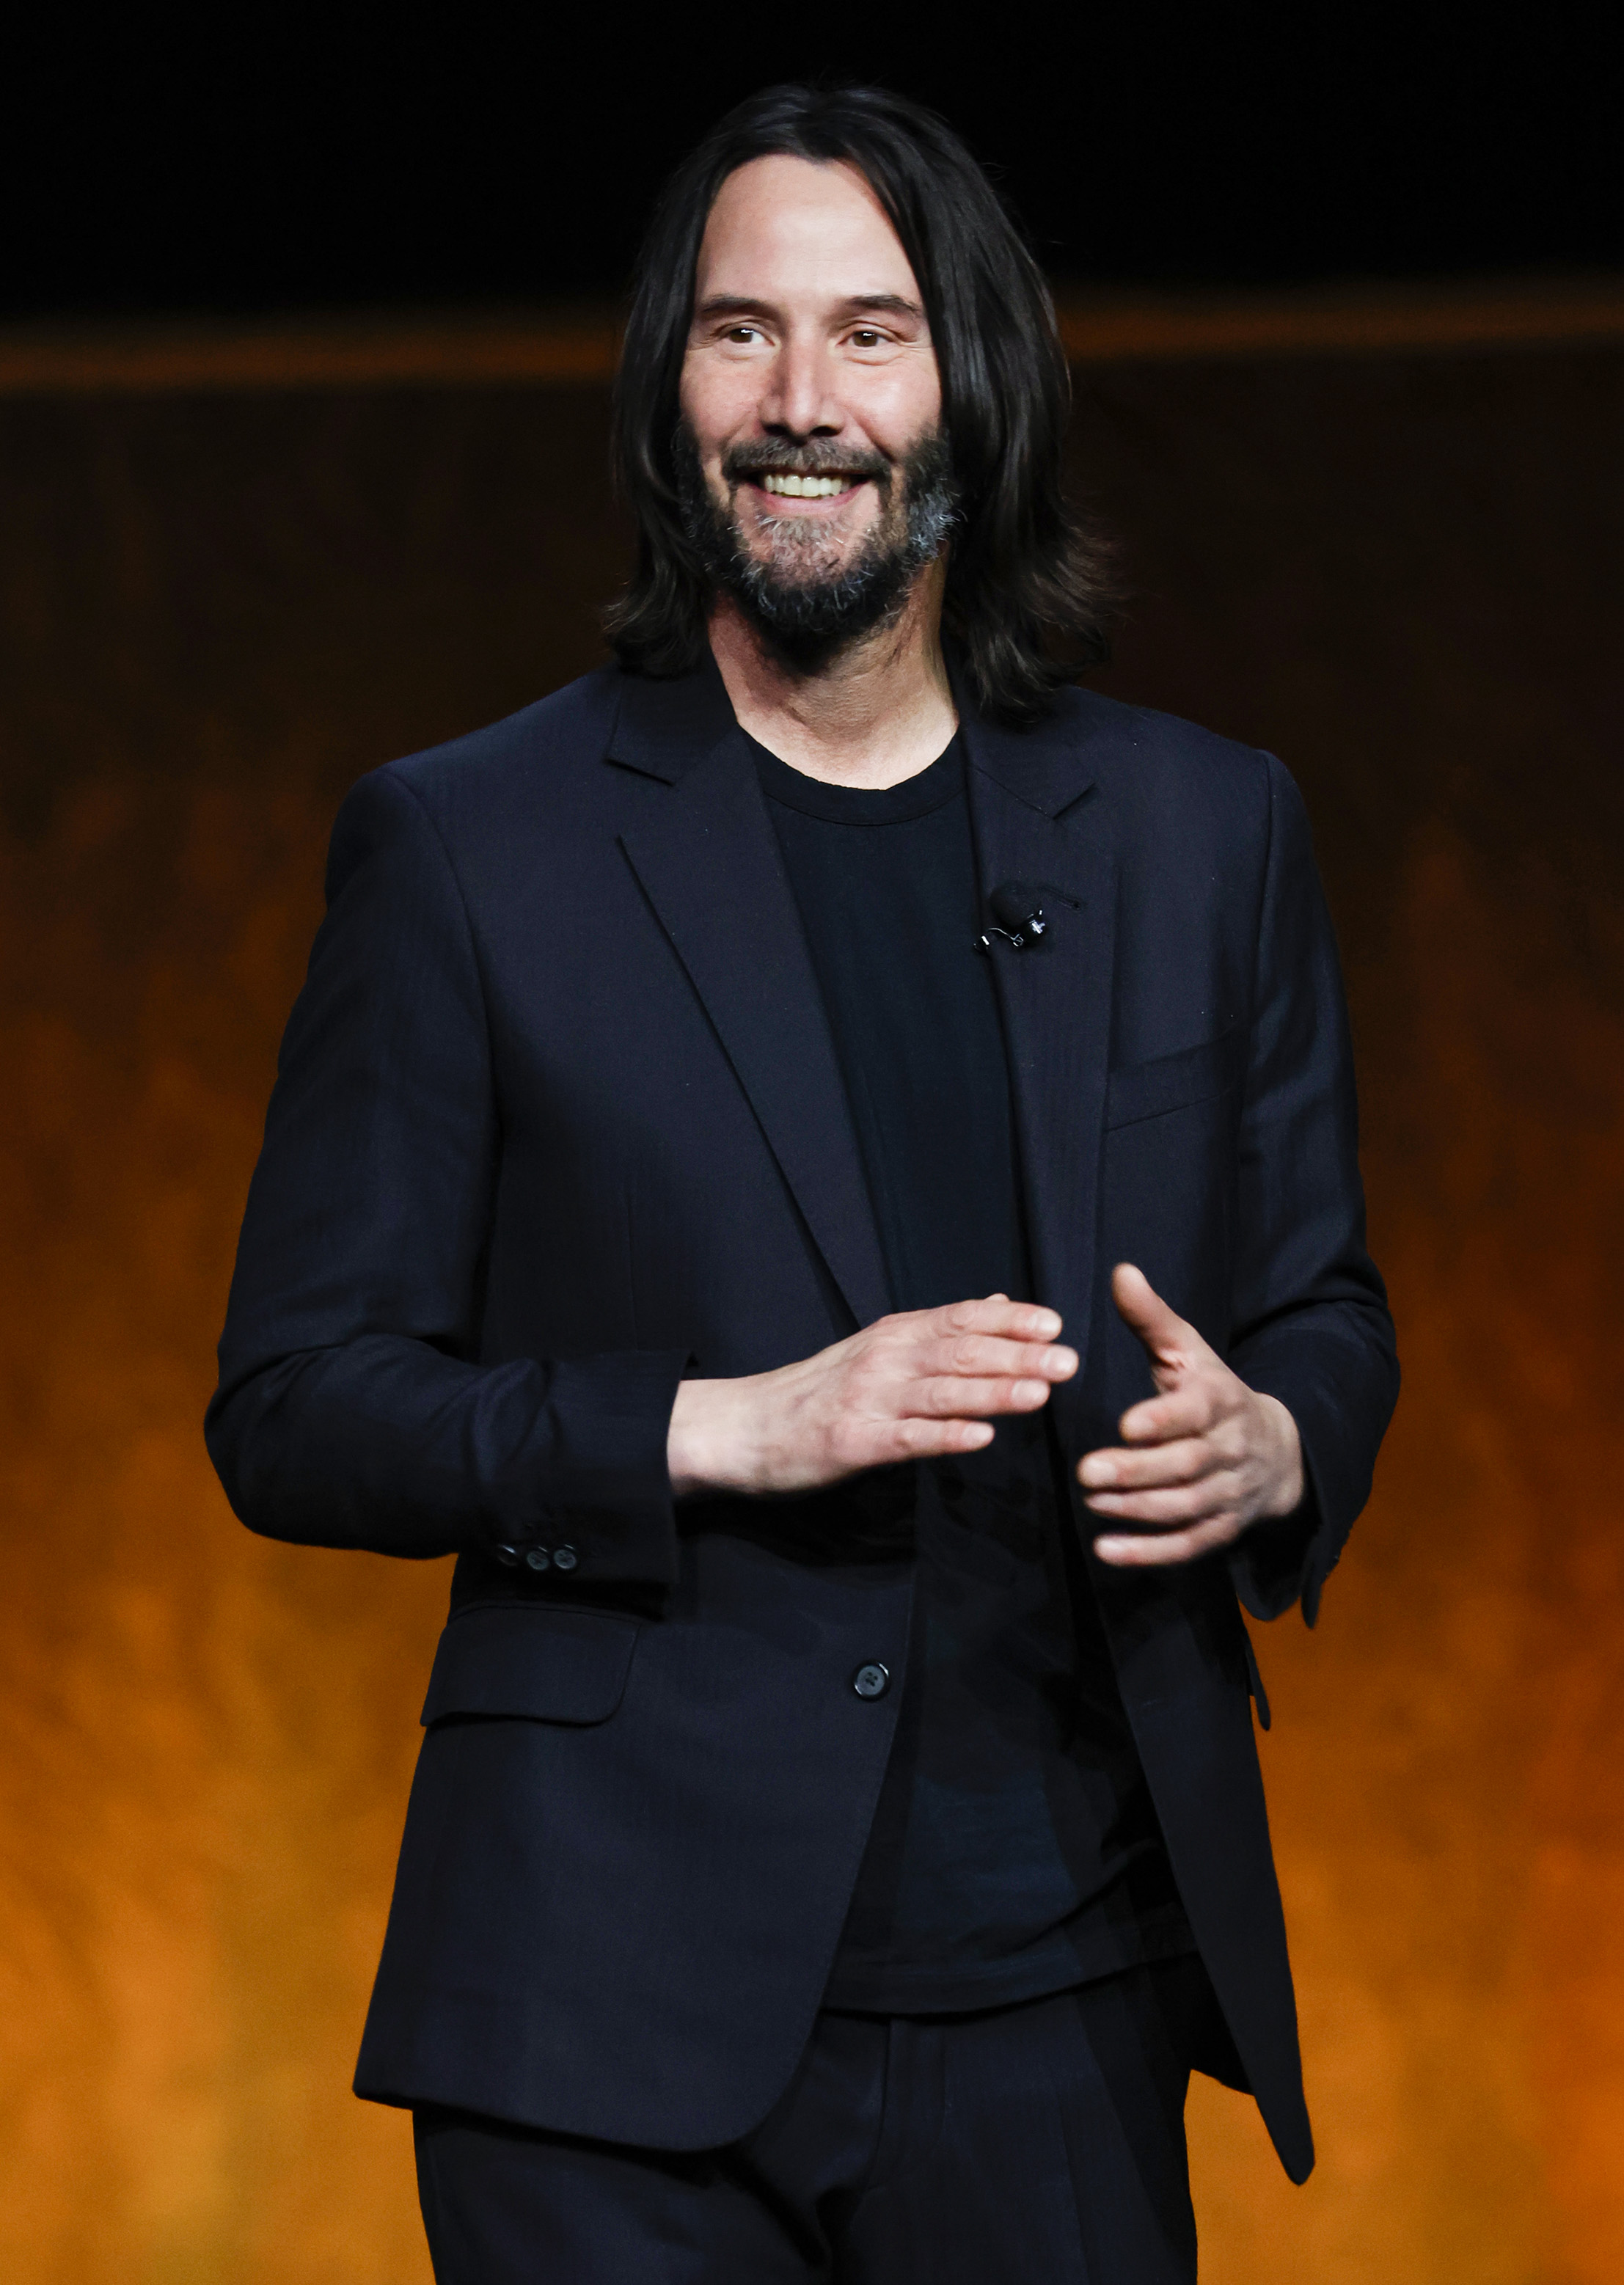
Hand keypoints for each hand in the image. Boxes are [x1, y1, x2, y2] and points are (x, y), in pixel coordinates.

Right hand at [667, 1296, 1077, 1498]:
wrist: (746, 1427)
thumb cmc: (819, 1391)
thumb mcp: (880, 1348)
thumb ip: (939, 1330)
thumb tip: (1000, 1304)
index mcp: (895, 1335)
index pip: (960, 1318)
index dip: (1009, 1320)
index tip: (1055, 1324)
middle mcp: (885, 1359)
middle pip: (959, 1352)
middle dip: (1016, 1355)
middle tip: (1067, 1360)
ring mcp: (869, 1401)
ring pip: (940, 1392)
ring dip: (993, 1392)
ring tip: (1039, 1394)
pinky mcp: (853, 1443)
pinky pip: (908, 1439)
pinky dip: (945, 1436)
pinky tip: (980, 1437)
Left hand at [1079, 1264, 1301, 1566]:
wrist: (1276, 1450)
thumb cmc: (1213, 1392)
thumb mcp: (1188, 1350)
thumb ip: (1151, 1317)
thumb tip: (1121, 1271)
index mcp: (1220, 1401)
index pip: (1195, 1413)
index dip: (1164, 1420)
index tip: (1125, 1425)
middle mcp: (1229, 1449)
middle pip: (1186, 1466)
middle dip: (1138, 1472)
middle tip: (1086, 1472)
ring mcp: (1228, 1493)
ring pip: (1185, 1507)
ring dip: (1137, 1510)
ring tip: (1092, 1502)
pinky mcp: (1221, 1528)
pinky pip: (1189, 1546)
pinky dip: (1150, 1553)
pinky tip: (1107, 1551)